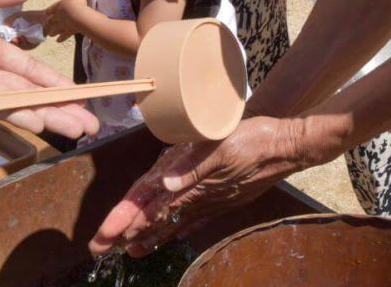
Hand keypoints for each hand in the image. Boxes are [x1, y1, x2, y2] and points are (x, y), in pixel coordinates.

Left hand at [0, 0, 98, 139]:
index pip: (25, 68)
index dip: (52, 81)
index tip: (80, 93)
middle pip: (27, 92)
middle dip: (60, 108)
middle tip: (90, 124)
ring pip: (12, 103)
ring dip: (45, 116)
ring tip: (75, 129)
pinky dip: (13, 112)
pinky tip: (37, 120)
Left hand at [43, 0, 88, 41]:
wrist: (79, 16)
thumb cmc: (78, 4)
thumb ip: (74, 0)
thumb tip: (76, 1)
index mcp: (59, 6)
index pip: (51, 9)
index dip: (49, 11)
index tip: (46, 13)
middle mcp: (58, 16)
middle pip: (50, 20)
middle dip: (48, 22)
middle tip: (46, 24)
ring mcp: (62, 25)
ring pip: (54, 30)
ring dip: (52, 32)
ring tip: (50, 34)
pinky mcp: (67, 32)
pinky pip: (62, 36)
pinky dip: (60, 38)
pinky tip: (58, 40)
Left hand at [91, 117, 316, 256]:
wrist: (289, 146)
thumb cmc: (255, 140)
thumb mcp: (221, 147)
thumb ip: (192, 167)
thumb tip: (164, 185)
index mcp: (194, 185)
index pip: (152, 207)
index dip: (126, 220)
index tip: (105, 236)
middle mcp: (201, 197)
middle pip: (158, 219)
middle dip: (128, 233)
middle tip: (101, 249)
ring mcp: (215, 200)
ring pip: (176, 222)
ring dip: (152, 235)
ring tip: (132, 250)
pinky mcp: (226, 197)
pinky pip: (199, 217)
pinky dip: (183, 227)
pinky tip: (178, 234)